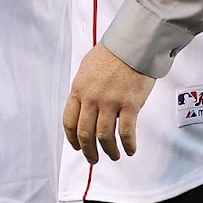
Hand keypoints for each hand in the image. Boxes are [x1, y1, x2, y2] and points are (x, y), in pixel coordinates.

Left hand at [63, 44, 155, 164]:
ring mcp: (110, 103)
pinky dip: (128, 145)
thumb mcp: (87, 68)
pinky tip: (130, 150)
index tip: (77, 146)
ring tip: (114, 156)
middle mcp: (91, 99)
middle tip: (93, 158)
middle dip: (88, 151)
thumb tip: (85, 105)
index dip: (72, 138)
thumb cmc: (111, 53)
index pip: (69, 121)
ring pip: (104, 137)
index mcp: (78, 90)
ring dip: (109, 151)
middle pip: (85, 134)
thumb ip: (83, 89)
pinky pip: (126, 132)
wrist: (132, 44)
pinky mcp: (129, 105)